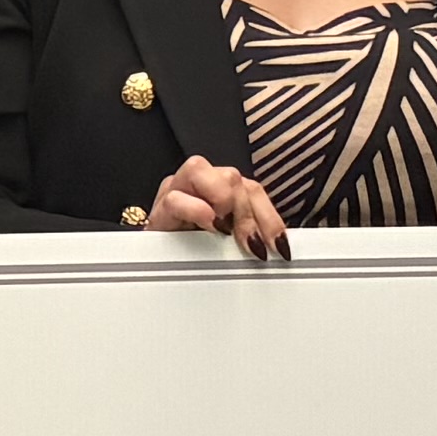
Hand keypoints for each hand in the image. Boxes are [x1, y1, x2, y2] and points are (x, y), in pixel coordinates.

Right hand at [143, 156, 289, 263]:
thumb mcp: (230, 246)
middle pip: (231, 177)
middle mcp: (199, 183)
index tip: (279, 247)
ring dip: (219, 200)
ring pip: (199, 169)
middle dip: (246, 214)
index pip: (252, 189)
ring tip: (225, 229)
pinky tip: (208, 226)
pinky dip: (195, 210)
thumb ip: (252, 236)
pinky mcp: (157, 209)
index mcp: (221, 189)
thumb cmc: (194, 255)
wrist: (156, 266)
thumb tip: (280, 246)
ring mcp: (175, 191)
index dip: (270, 218)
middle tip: (252, 245)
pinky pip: (175, 198)